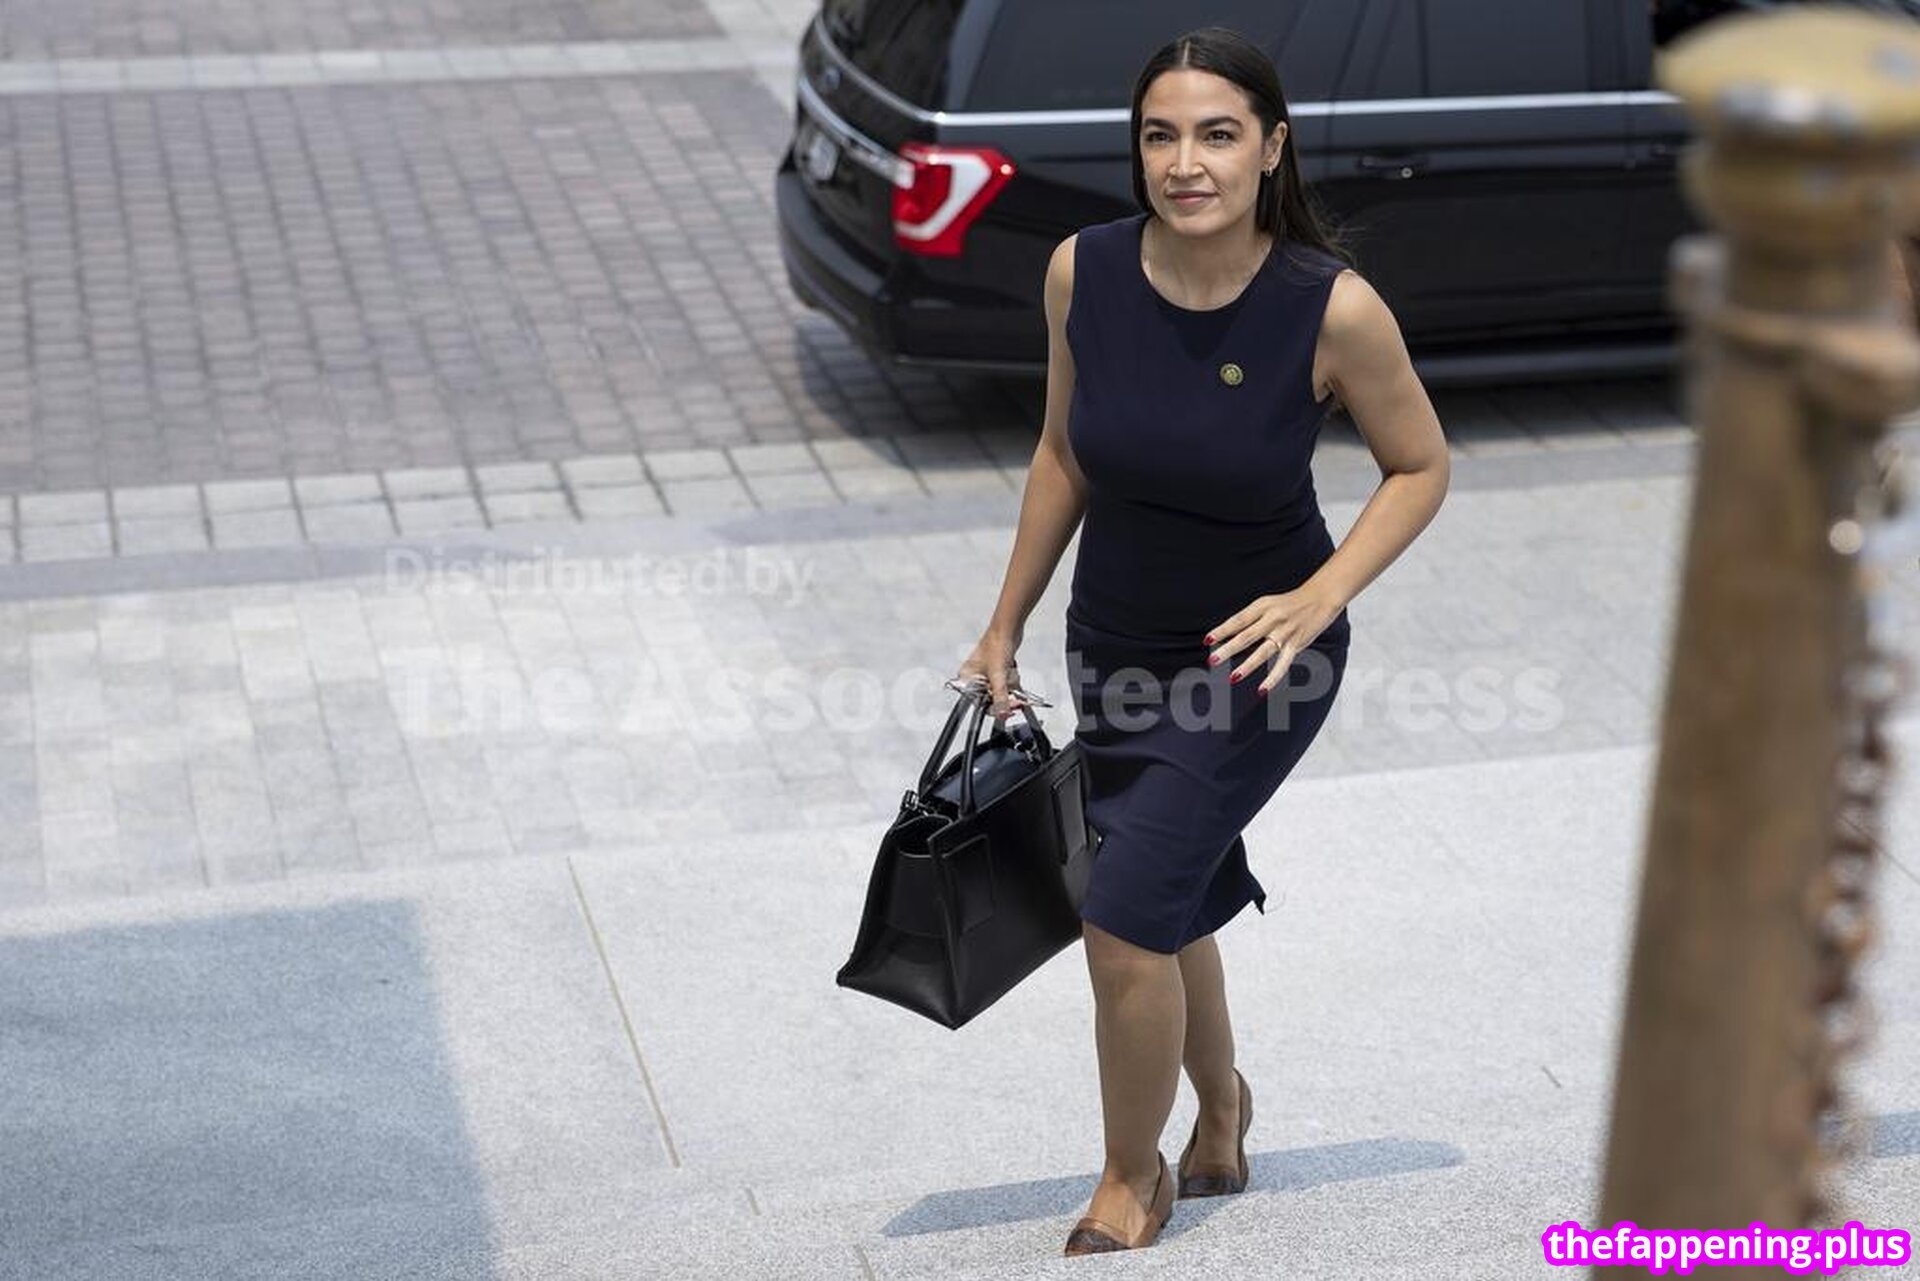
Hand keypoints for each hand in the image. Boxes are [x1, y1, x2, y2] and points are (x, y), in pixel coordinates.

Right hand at [954, 632, 1025, 720]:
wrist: (1008, 628)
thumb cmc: (996, 644)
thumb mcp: (998, 675)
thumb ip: (1000, 697)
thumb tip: (1002, 714)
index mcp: (966, 679)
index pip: (978, 702)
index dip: (994, 708)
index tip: (1008, 711)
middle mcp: (974, 677)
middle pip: (991, 698)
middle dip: (1005, 694)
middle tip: (1017, 697)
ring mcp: (987, 674)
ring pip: (1001, 690)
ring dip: (1009, 683)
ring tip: (1010, 671)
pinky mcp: (998, 670)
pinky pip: (1006, 684)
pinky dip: (1012, 680)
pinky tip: (1013, 672)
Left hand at [1204, 585, 1345, 695]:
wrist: (1320, 598)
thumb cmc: (1290, 603)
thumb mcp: (1268, 604)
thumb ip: (1251, 619)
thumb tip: (1230, 635)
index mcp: (1262, 606)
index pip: (1238, 620)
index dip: (1222, 630)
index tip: (1208, 640)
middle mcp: (1272, 618)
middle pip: (1246, 636)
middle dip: (1228, 649)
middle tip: (1213, 660)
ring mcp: (1284, 632)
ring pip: (1263, 651)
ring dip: (1247, 666)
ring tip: (1233, 677)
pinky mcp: (1296, 644)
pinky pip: (1283, 664)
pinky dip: (1273, 678)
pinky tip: (1262, 689)